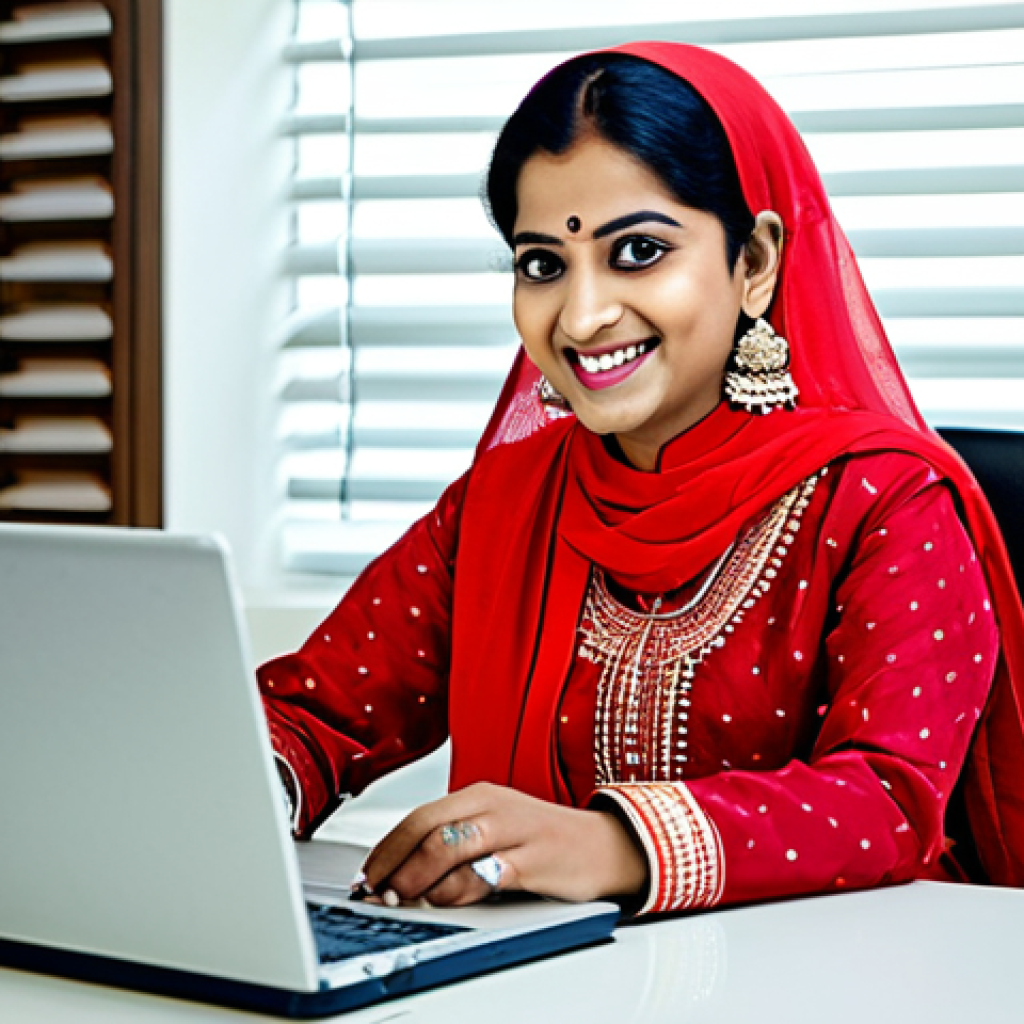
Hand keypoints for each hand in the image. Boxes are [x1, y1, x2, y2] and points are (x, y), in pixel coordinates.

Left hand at [360, 782, 646, 906]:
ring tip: (403, 899)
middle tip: (378, 892)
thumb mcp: (494, 828)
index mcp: (478, 795)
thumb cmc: (542, 840)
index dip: (386, 848)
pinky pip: (484, 873)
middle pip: (428, 828)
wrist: (604, 845)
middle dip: (394, 863)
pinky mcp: (533, 859)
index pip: (419, 816)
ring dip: (417, 877)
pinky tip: (445, 901)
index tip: (367, 876)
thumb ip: (453, 842)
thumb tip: (400, 871)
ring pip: (449, 846)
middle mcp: (493, 806)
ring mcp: (514, 830)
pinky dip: (456, 890)